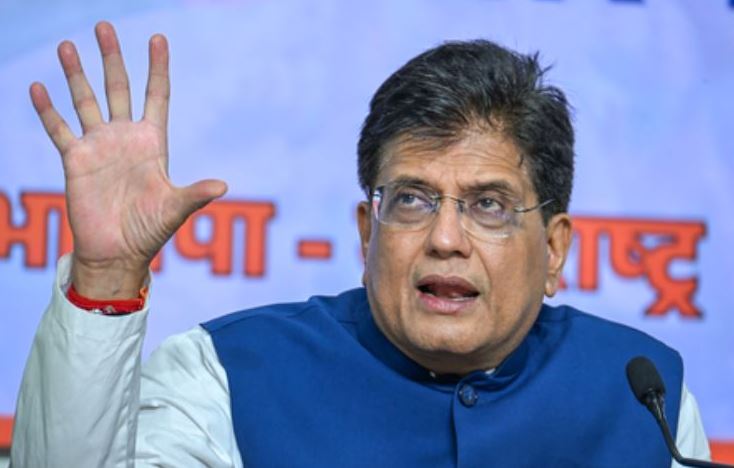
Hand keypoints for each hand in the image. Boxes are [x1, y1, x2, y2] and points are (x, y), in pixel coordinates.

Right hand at [30, 22, 226, 298]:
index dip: (158, 68)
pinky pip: (59, 129)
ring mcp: (99, 146)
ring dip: (76, 74)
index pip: (156, 95)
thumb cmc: (150, 231)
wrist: (117, 252)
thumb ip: (195, 194)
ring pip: (86, 101)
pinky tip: (39, 87)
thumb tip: (223, 187)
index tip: (158, 38)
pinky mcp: (75, 160)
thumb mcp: (175, 209)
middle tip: (104, 26)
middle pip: (119, 88)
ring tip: (68, 46)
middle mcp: (125, 138)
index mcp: (152, 142)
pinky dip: (48, 110)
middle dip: (112, 58)